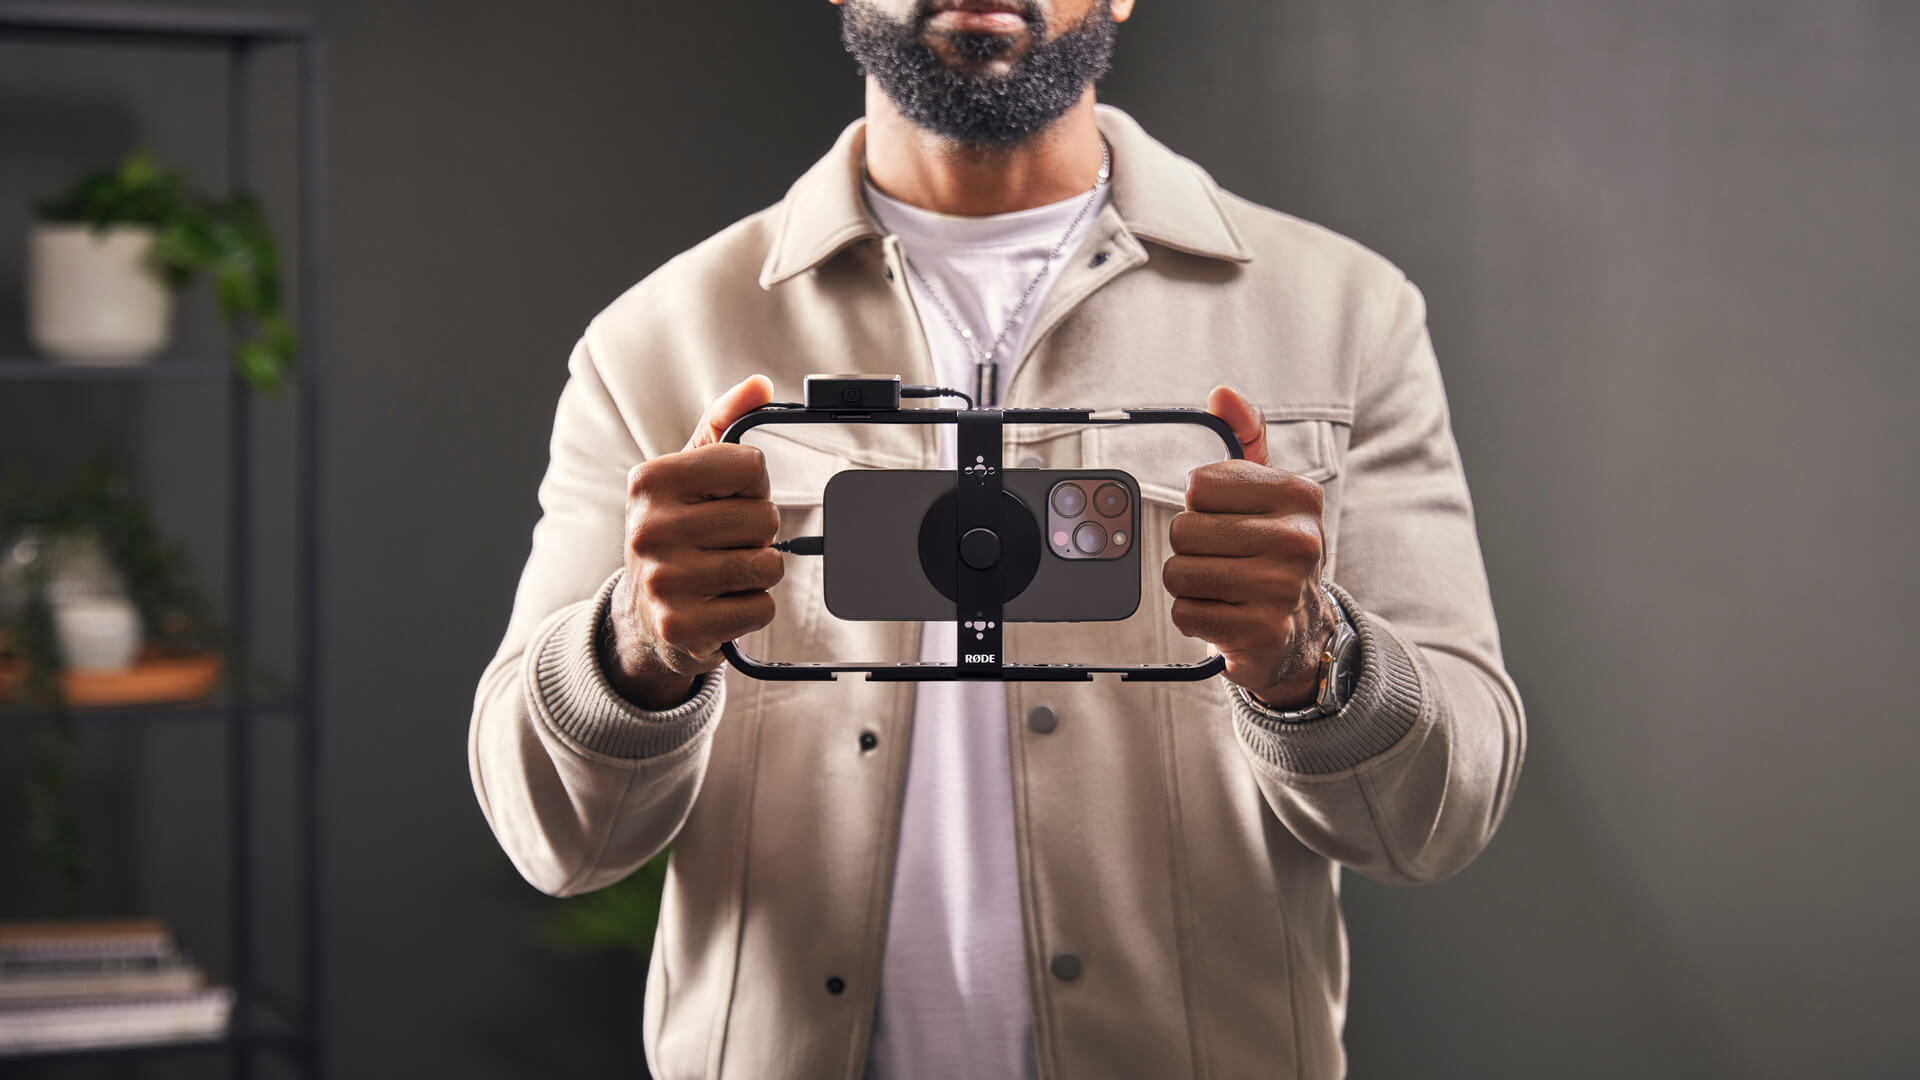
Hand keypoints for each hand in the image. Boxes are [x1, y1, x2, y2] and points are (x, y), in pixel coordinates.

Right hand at [602, 375, 781, 709]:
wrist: (642, 615)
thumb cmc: (676, 531)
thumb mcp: (688, 472)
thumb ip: (724, 423)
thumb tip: (759, 385)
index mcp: (650, 481)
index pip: (750, 465)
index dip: (752, 484)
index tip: (726, 498)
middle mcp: (649, 529)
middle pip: (764, 518)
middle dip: (757, 532)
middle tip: (724, 542)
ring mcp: (663, 582)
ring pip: (768, 564)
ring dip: (759, 570)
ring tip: (724, 572)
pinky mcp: (681, 627)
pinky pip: (760, 608)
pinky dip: (752, 608)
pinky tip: (721, 603)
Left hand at [1164, 386, 1335, 709]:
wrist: (1302, 631)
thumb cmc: (1274, 552)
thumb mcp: (1270, 491)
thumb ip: (1247, 436)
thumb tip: (1223, 394)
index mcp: (1300, 495)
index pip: (1200, 485)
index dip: (1203, 505)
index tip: (1230, 520)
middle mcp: (1299, 540)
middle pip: (1185, 530)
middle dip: (1192, 548)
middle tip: (1225, 560)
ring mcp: (1282, 589)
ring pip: (1179, 572)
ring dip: (1190, 584)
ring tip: (1223, 587)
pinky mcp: (1262, 632)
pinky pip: (1186, 613)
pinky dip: (1195, 617)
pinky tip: (1224, 614)